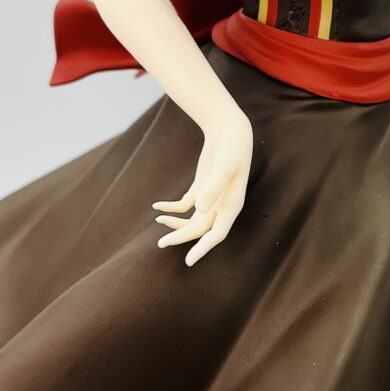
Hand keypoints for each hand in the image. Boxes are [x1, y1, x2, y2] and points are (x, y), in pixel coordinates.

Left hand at [153, 106, 252, 266]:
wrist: (229, 129)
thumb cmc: (231, 148)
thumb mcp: (223, 166)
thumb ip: (213, 188)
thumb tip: (199, 209)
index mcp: (232, 205)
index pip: (217, 234)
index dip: (203, 249)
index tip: (188, 261)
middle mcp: (222, 206)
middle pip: (200, 229)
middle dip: (181, 236)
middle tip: (161, 244)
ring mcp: (211, 198)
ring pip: (192, 220)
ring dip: (175, 224)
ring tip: (158, 221)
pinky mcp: (201, 188)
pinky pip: (185, 205)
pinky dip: (172, 208)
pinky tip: (157, 206)